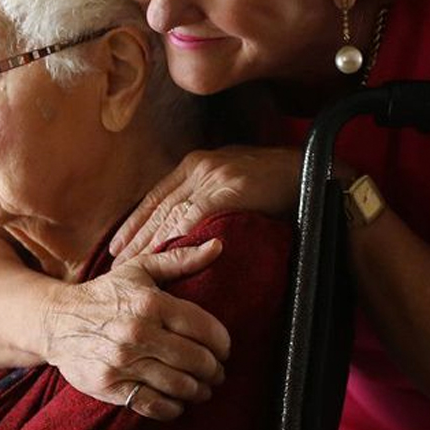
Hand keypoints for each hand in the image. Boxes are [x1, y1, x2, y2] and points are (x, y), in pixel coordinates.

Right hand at [41, 240, 230, 420]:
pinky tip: (177, 403)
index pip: (204, 328)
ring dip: (198, 391)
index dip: (222, 344)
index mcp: (151, 302)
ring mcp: (123, 361)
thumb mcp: (139, 269)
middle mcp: (138, 332)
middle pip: (196, 360)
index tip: (224, 350)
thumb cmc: (104, 294)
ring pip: (179, 385)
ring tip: (202, 389)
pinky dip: (172, 408)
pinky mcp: (110, 385)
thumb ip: (180, 260)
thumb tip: (218, 246)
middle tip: (217, 373)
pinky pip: (153, 404)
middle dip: (214, 371)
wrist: (55, 321)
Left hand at [110, 147, 301, 263]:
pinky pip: (192, 218)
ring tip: (131, 266)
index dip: (135, 222)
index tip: (118, 244)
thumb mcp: (235, 181)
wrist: (314, 173)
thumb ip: (210, 196)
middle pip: (157, 206)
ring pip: (170, 214)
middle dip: (134, 236)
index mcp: (198, 163)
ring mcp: (213, 176)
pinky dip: (174, 239)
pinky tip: (160, 257)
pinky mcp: (227, 189)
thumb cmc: (278, 183)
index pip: (157, 196)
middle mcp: (200, 166)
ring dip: (148, 242)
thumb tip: (190, 225)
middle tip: (115, 262)